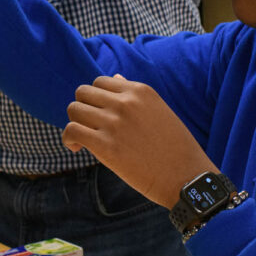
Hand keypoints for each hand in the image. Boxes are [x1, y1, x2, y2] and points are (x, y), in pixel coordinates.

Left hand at [61, 74, 214, 206]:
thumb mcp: (159, 111)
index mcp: (140, 91)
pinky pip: (71, 131)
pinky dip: (69, 139)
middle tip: (89, 127)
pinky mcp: (105, 145)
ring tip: (83, 140)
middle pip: (83, 92)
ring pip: (74, 109)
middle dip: (82, 108)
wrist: (186, 177)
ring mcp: (114, 122)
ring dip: (74, 123)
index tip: (99, 115)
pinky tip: (77, 149)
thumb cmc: (175, 148)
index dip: (95, 99)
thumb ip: (134, 95)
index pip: (100, 82)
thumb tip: (115, 79)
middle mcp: (125, 102)